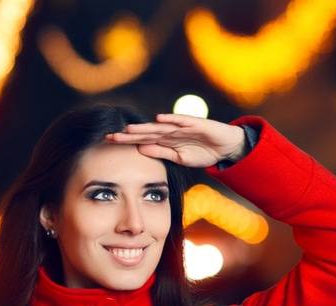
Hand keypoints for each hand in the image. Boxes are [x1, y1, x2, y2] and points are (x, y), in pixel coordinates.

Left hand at [104, 113, 246, 167]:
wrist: (227, 147)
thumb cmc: (203, 151)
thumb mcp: (179, 157)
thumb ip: (161, 152)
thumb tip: (141, 149)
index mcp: (165, 140)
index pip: (142, 140)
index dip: (126, 141)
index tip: (109, 143)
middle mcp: (170, 131)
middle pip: (146, 132)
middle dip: (129, 135)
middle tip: (110, 137)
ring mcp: (182, 126)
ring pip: (160, 127)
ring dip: (144, 127)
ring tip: (129, 129)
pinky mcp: (196, 124)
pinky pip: (181, 121)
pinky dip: (170, 119)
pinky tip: (158, 118)